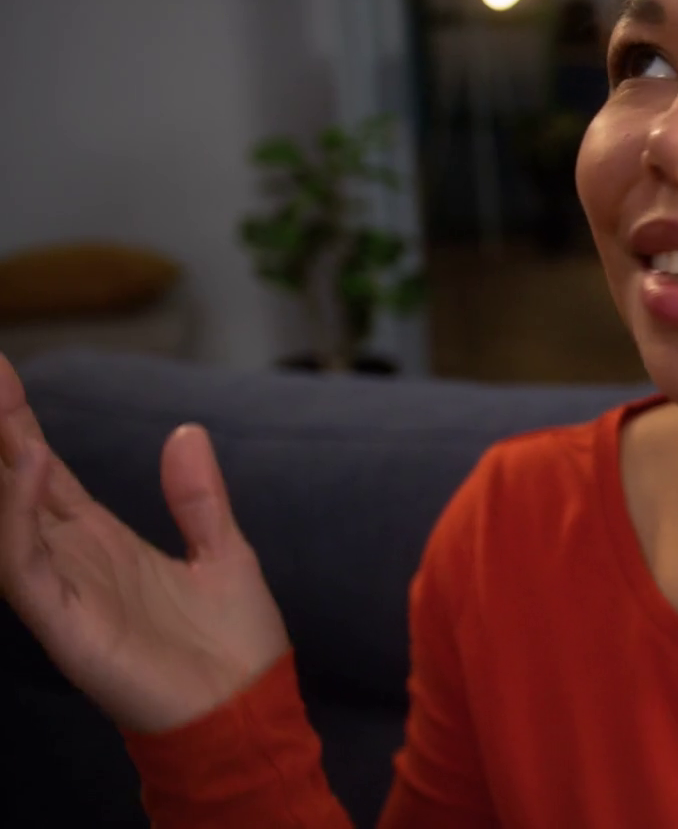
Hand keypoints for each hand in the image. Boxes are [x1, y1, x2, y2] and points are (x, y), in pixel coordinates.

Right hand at [0, 353, 289, 733]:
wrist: (247, 709)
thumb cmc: (234, 644)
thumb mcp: (223, 551)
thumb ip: (198, 496)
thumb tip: (186, 432)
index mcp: (103, 542)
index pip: (47, 475)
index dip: (21, 427)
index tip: (3, 373)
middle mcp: (73, 561)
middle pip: (16, 487)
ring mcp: (64, 592)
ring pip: (10, 522)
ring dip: (2, 469)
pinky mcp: (66, 625)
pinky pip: (27, 567)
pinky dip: (20, 519)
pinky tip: (31, 469)